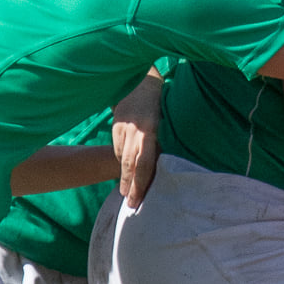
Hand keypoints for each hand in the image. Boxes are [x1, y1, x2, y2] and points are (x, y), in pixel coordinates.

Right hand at [112, 68, 162, 206]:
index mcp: (150, 128)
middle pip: (130, 164)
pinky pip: (119, 147)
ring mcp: (122, 128)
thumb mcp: (168, 118)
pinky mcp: (116, 126)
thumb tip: (168, 162)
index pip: (143, 161)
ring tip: (127, 193)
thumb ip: (164, 139)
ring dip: (125, 176)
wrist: (140, 79)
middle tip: (131, 204)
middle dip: (130, 185)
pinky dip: (123, 160)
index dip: (141, 181)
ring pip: (122, 157)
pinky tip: (126, 172)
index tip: (138, 197)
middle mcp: (134, 130)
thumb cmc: (162, 100)